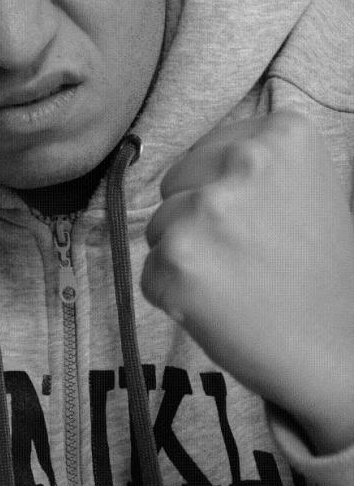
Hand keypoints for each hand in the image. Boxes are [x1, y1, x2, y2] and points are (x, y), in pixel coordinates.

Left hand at [141, 112, 353, 453]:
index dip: (224, 193)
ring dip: (185, 255)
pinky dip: (173, 293)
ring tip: (236, 280)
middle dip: (197, 217)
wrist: (335, 351)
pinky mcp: (178, 257)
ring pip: (160, 225)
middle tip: (246, 253)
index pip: (208, 153)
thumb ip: (254, 162)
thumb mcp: (307, 187)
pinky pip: (150, 270)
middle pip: (177, 182)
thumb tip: (192, 162)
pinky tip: (218, 305)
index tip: (260, 222)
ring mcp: (208, 208)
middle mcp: (244, 160)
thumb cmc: (317, 271)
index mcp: (283, 134)